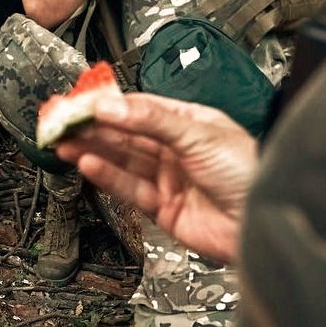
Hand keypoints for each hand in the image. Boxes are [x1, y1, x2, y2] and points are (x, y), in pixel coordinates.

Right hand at [53, 93, 258, 263]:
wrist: (263, 224)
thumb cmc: (249, 172)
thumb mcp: (198, 133)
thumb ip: (150, 119)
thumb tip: (111, 106)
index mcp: (187, 121)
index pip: (137, 107)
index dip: (106, 104)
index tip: (79, 102)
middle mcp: (174, 148)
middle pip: (123, 133)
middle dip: (91, 126)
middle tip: (62, 120)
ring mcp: (167, 177)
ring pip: (120, 158)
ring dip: (90, 148)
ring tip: (63, 140)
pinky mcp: (161, 206)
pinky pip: (127, 186)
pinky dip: (105, 174)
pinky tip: (87, 162)